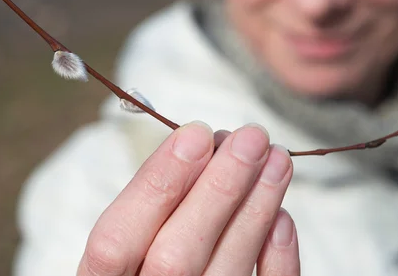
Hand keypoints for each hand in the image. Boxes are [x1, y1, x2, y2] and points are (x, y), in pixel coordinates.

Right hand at [77, 121, 298, 275]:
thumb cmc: (143, 260)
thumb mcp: (128, 235)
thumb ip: (151, 204)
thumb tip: (199, 145)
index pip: (116, 241)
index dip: (156, 183)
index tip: (195, 134)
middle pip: (176, 258)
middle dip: (218, 189)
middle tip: (250, 139)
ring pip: (224, 273)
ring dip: (255, 209)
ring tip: (276, 159)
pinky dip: (276, 259)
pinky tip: (281, 215)